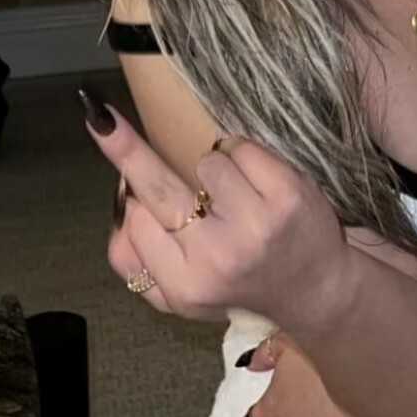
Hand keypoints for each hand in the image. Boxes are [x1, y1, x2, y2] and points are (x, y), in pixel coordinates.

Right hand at [82, 90, 352, 328]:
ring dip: (214, 170)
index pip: (136, 221)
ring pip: (205, 162)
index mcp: (185, 285)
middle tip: (101, 120)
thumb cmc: (239, 284)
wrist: (316, 291)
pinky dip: (243, 157)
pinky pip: (240, 148)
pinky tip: (257, 186)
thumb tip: (120, 213)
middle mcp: (218, 256)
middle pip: (156, 186)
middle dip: (124, 148)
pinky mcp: (288, 195)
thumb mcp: (181, 297)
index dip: (138, 205)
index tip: (133, 193)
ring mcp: (256, 224)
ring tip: (237, 201)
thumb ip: (136, 264)